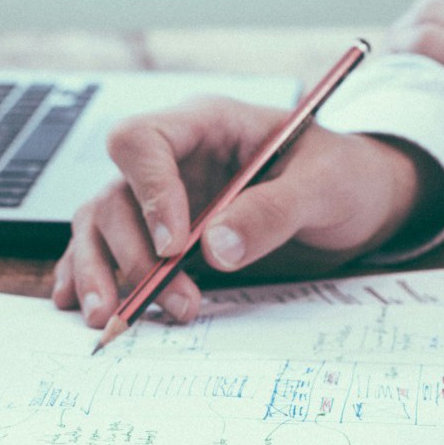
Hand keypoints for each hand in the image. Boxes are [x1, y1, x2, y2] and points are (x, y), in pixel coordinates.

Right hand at [52, 97, 443, 327]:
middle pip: (115, 194)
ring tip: (111, 319)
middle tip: (174, 300)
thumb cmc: (345, 177)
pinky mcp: (162, 235)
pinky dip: (91, 276)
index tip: (175, 245)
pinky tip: (83, 305)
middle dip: (134, 253)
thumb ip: (273, 211)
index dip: (148, 191)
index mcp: (207, 125)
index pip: (143, 141)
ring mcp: (163, 198)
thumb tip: (215, 248)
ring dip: (102, 272)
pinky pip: (109, 249)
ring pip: (101, 225)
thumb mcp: (325, 186)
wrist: (360, 202)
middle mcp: (174, 159)